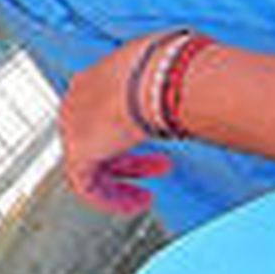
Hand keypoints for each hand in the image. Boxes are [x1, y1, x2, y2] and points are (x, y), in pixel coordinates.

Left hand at [58, 33, 171, 215]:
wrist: (154, 74)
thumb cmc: (167, 69)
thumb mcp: (167, 78)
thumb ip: (170, 91)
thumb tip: (202, 90)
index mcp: (96, 79)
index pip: (104, 112)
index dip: (130, 133)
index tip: (155, 143)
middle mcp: (77, 102)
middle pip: (97, 140)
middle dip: (130, 161)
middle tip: (160, 167)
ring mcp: (72, 127)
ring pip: (89, 166)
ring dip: (119, 185)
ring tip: (145, 197)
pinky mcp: (76, 151)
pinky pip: (85, 186)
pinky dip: (110, 199)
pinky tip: (134, 204)